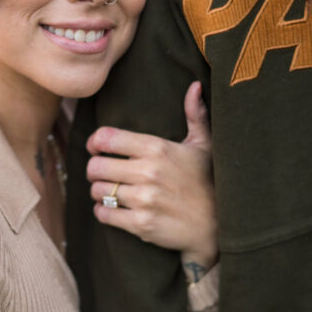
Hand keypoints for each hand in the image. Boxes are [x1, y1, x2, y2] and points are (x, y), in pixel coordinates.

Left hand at [86, 82, 217, 267]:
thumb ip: (194, 115)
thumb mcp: (204, 145)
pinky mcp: (141, 224)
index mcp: (157, 148)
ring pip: (97, 191)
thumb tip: (194, 86)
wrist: (217, 225)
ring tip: (109, 192)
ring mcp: (144, 199)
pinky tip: (112, 209)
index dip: (95, 142)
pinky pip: (104, 214)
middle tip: (101, 173)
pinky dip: (103, 212)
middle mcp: (148, 172)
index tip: (96, 148)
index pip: (107, 138)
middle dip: (94, 169)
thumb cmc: (208, 181)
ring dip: (99, 192)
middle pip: (95, 166)